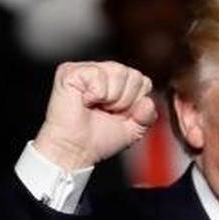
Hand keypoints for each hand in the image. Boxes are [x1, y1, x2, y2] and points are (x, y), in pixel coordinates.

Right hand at [33, 61, 157, 169]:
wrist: (75, 150)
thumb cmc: (98, 139)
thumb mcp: (134, 130)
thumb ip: (148, 116)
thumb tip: (148, 101)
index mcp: (119, 83)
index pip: (144, 82)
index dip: (135, 104)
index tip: (119, 116)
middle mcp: (105, 72)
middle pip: (134, 75)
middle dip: (124, 101)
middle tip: (106, 112)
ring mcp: (88, 69)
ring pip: (119, 72)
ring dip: (110, 98)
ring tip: (96, 107)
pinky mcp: (71, 71)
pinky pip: (98, 74)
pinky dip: (95, 94)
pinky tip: (85, 101)